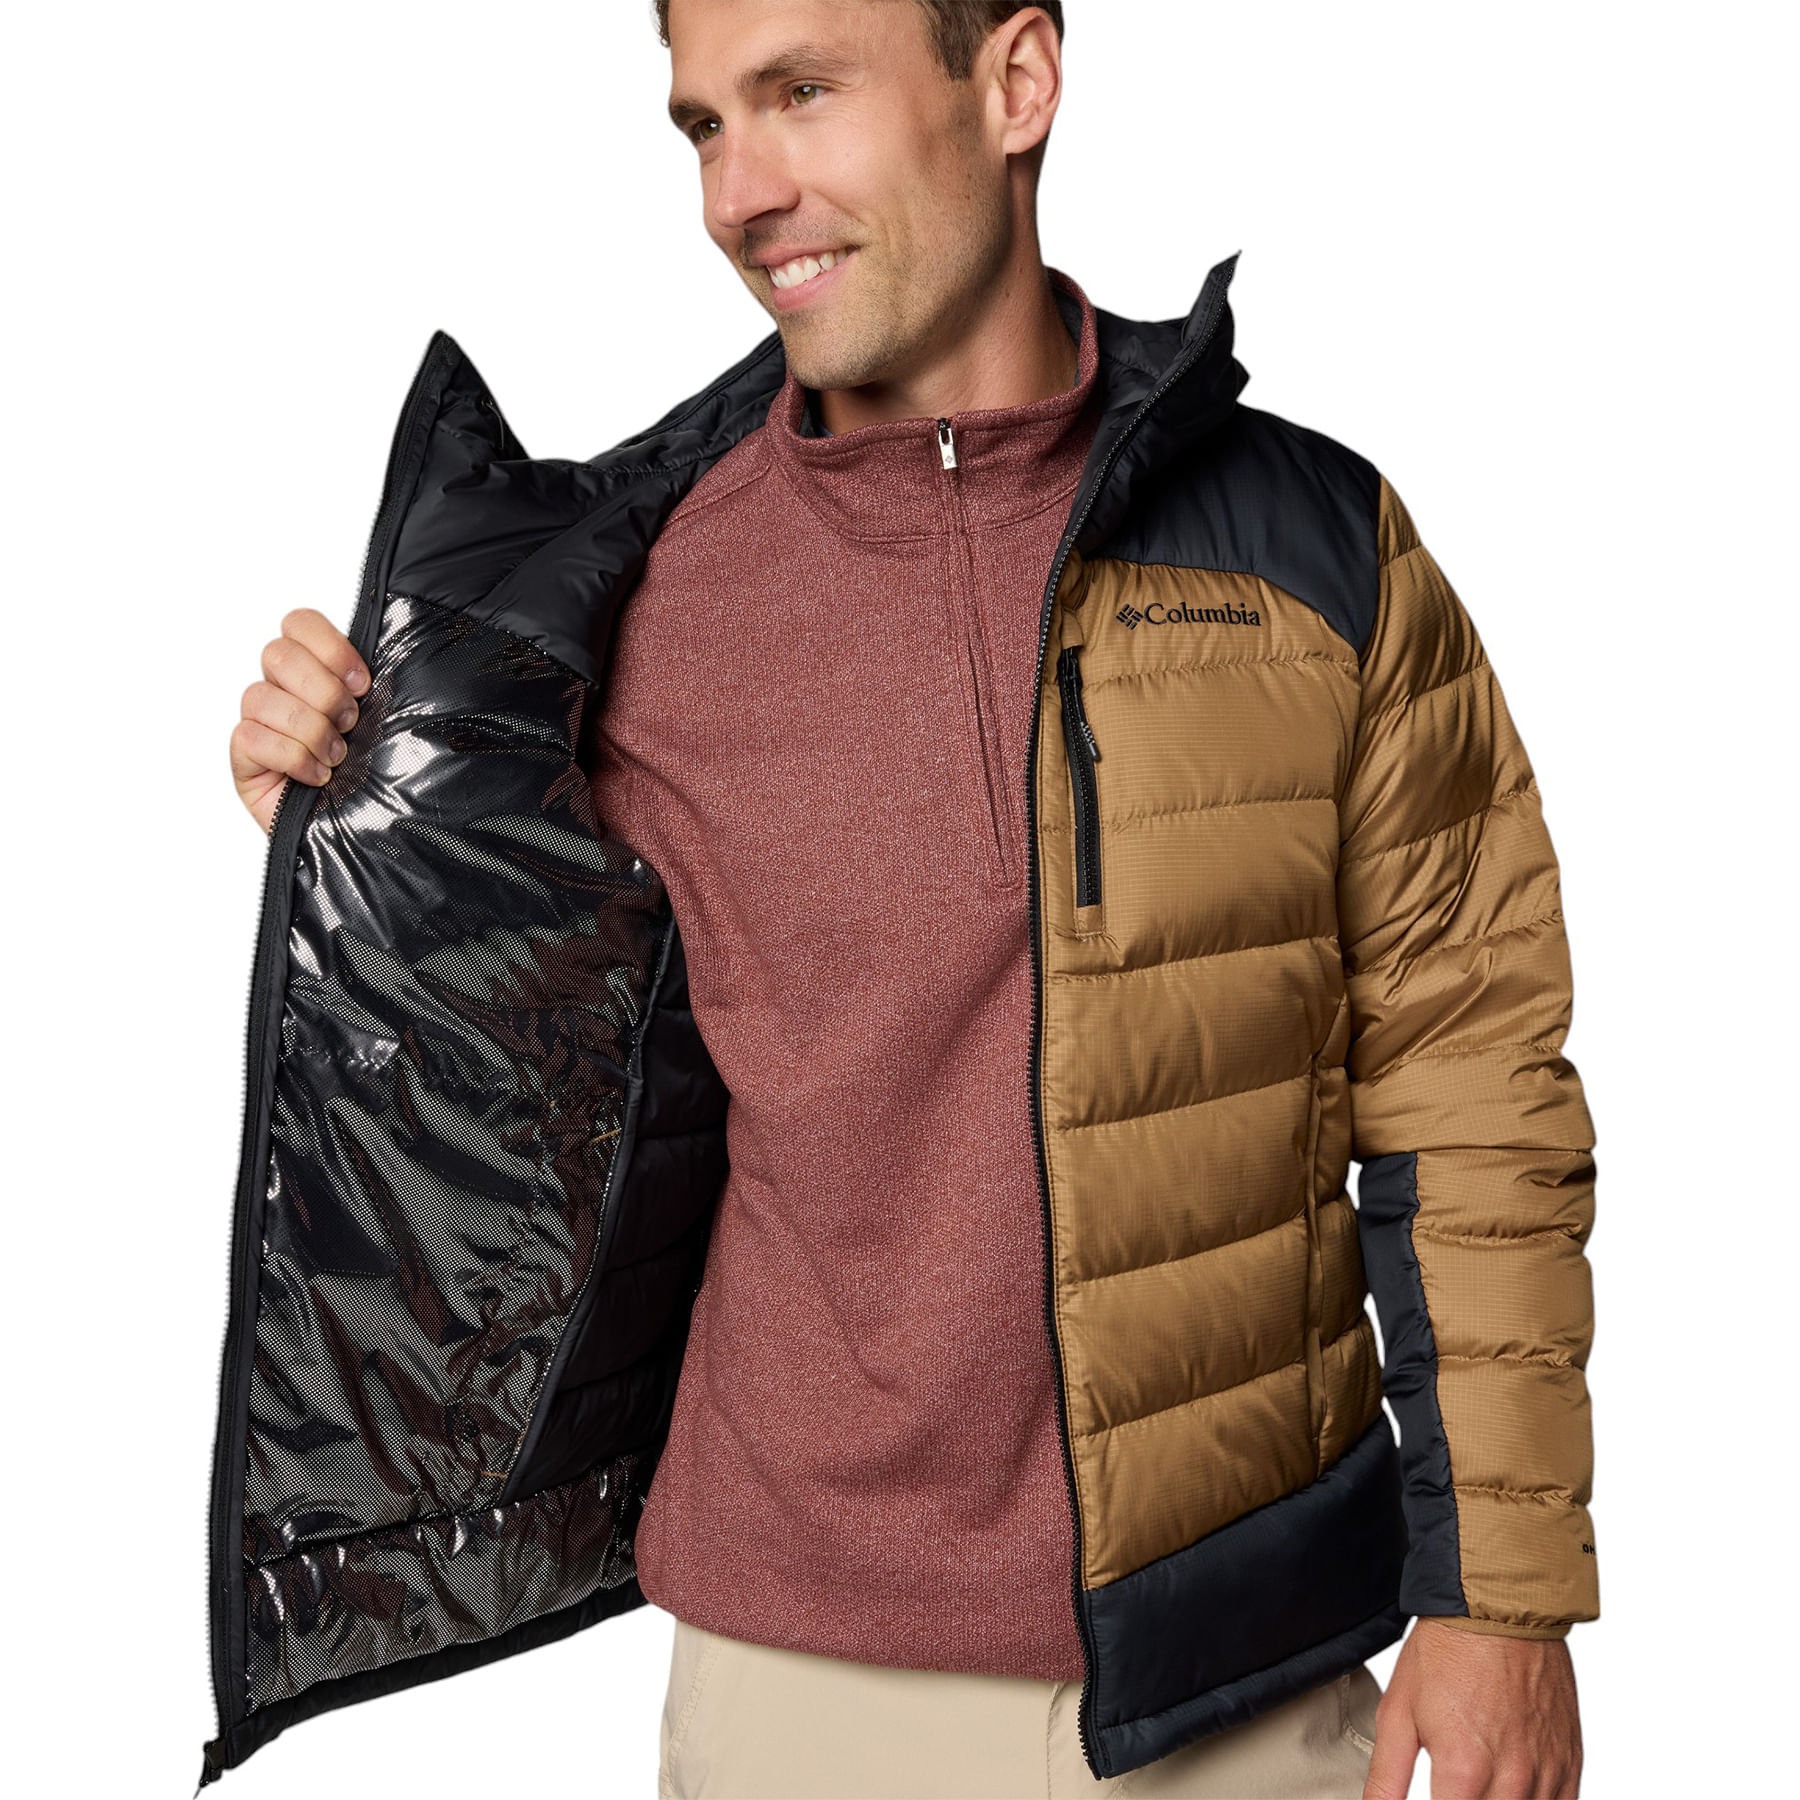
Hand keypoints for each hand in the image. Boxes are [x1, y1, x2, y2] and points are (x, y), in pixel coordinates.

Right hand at [229, 609, 369, 833]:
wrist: (368, 833)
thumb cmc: (376, 776)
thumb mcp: (387, 723)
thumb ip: (376, 687)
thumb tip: (381, 660)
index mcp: (315, 672)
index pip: (298, 623)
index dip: (330, 647)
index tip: (362, 684)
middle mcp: (282, 691)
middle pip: (277, 654)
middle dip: (324, 691)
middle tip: (351, 724)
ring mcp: (258, 723)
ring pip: (261, 696)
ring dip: (311, 729)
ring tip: (337, 758)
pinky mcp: (244, 758)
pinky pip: (251, 737)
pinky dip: (292, 757)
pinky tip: (317, 777)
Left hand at [1364, 1618, 1580, 1797]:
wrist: (1500, 1609)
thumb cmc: (1446, 1654)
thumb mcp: (1398, 1712)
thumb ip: (1386, 1778)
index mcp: (1463, 1773)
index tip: (1434, 1798)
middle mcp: (1512, 1782)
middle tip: (1453, 1791)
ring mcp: (1547, 1775)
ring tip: (1475, 1784)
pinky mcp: (1570, 1765)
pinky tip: (1509, 1792)